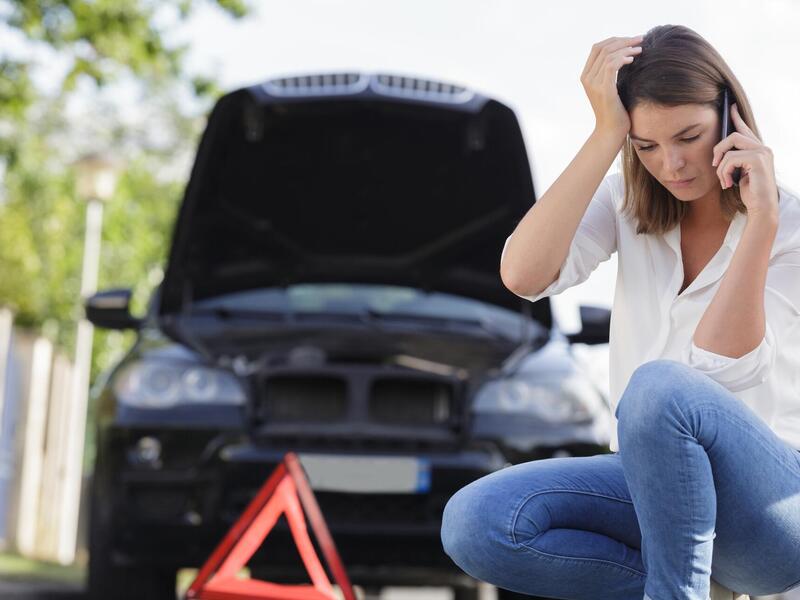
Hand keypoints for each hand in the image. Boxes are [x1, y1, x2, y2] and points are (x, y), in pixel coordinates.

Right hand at [580, 35, 642, 135]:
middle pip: (603, 47)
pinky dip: (624, 58)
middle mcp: (587, 78)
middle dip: (624, 40)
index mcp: (586, 76)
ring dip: (627, 48)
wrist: (611, 131)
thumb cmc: (615, 111)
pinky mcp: (603, 90)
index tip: (632, 40)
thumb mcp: (611, 87)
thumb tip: (626, 54)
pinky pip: (612, 65)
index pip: (597, 48)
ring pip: (609, 54)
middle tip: (641, 39)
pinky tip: (634, 59)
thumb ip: (611, 72)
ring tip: (641, 49)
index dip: (615, 39)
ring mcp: (593, 84)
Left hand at [711, 103, 778, 218]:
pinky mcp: (758, 160)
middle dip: (718, 149)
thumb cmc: (750, 192)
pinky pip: (730, 159)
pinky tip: (727, 184)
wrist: (761, 207)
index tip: (729, 106)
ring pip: (730, 147)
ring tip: (723, 180)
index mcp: (758, 150)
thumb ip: (733, 160)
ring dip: (720, 165)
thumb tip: (720, 153)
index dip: (736, 117)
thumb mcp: (738, 173)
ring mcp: (762, 152)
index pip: (745, 129)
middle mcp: (762, 148)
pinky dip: (724, 172)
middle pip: (733, 135)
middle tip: (714, 164)